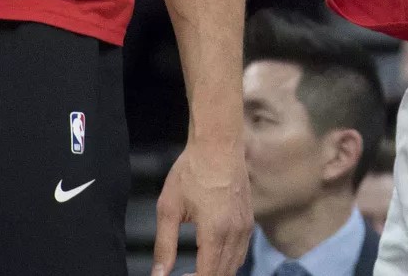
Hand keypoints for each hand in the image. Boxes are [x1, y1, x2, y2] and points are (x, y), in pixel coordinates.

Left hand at [154, 136, 249, 275]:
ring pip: (235, 265)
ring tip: (195, 269)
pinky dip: (228, 261)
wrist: (218, 144)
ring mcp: (245, 227)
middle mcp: (235, 233)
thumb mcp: (169, 208)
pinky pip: (241, 251)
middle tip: (183, 275)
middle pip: (223, 274)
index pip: (208, 275)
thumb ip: (164, 246)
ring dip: (217, 273)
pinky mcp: (249, 220)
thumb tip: (158, 275)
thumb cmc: (191, 172)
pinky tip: (211, 255)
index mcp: (214, 232)